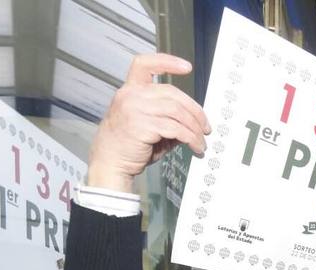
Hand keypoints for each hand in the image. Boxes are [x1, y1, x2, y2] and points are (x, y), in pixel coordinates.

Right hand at [88, 54, 209, 192]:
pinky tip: (195, 146)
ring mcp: (134, 109)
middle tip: (205, 126)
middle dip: (195, 110)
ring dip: (195, 128)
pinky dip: (190, 138)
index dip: (167, 62)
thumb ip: (165, 116)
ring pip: (177, 111)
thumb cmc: (128, 145)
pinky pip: (176, 128)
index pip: (145, 64)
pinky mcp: (142, 125)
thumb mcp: (147, 124)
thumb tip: (193, 119)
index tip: (186, 67)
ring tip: (201, 140)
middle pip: (172, 93)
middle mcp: (131, 96)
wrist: (110, 162)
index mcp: (130, 90)